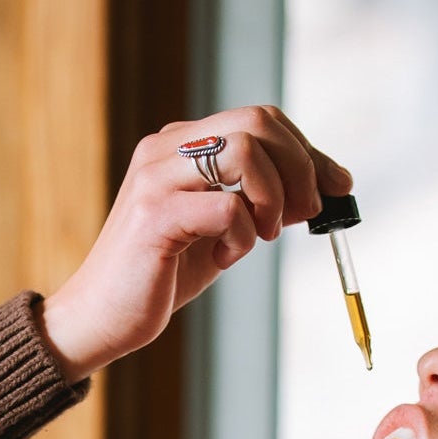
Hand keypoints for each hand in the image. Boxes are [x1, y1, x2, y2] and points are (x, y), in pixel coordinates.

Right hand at [39, 104, 352, 383]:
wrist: (100, 319)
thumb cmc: (159, 276)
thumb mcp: (219, 231)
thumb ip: (256, 203)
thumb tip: (318, 189)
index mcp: (181, 144)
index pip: (260, 120)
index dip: (308, 151)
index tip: (337, 186)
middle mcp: (166, 149)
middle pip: (258, 122)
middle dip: (301, 168)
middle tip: (306, 215)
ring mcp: (157, 178)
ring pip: (245, 151)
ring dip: (273, 198)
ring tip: (260, 237)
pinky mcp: (155, 216)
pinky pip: (227, 208)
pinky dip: (242, 238)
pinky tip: (224, 259)